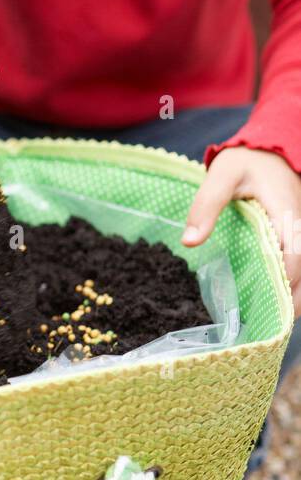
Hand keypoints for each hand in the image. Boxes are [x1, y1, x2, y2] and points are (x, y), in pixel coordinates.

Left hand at [183, 146, 300, 315]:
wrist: (270, 151)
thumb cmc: (247, 162)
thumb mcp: (223, 174)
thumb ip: (206, 205)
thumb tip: (190, 242)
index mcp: (288, 215)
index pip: (294, 258)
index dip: (283, 284)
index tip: (264, 307)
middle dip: (291, 304)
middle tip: (264, 328)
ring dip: (293, 300)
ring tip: (267, 322)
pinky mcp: (298, 241)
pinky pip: (300, 269)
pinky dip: (291, 288)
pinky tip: (271, 303)